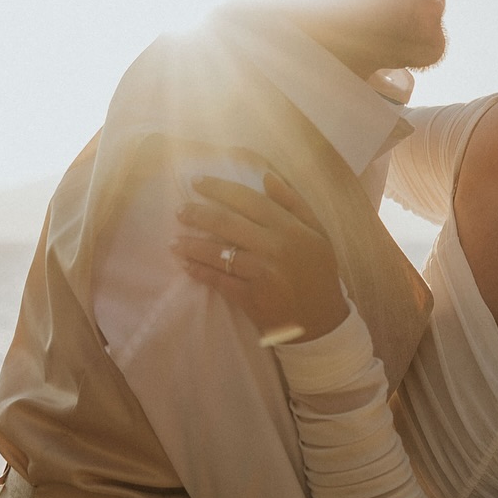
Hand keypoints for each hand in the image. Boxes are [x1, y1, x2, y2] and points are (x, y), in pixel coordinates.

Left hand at [173, 172, 347, 344]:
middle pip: (226, 223)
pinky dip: (200, 272)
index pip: (247, 199)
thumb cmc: (319, 273)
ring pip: (218, 252)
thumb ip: (294, 203)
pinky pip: (219, 281)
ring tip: (175, 240)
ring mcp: (261, 273)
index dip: (219, 188)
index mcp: (289, 228)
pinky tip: (186, 265)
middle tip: (180, 211)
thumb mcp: (317, 232)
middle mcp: (273, 247)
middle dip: (197, 214)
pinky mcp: (251, 297)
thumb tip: (268, 176)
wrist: (322, 321)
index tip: (197, 181)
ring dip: (192, 245)